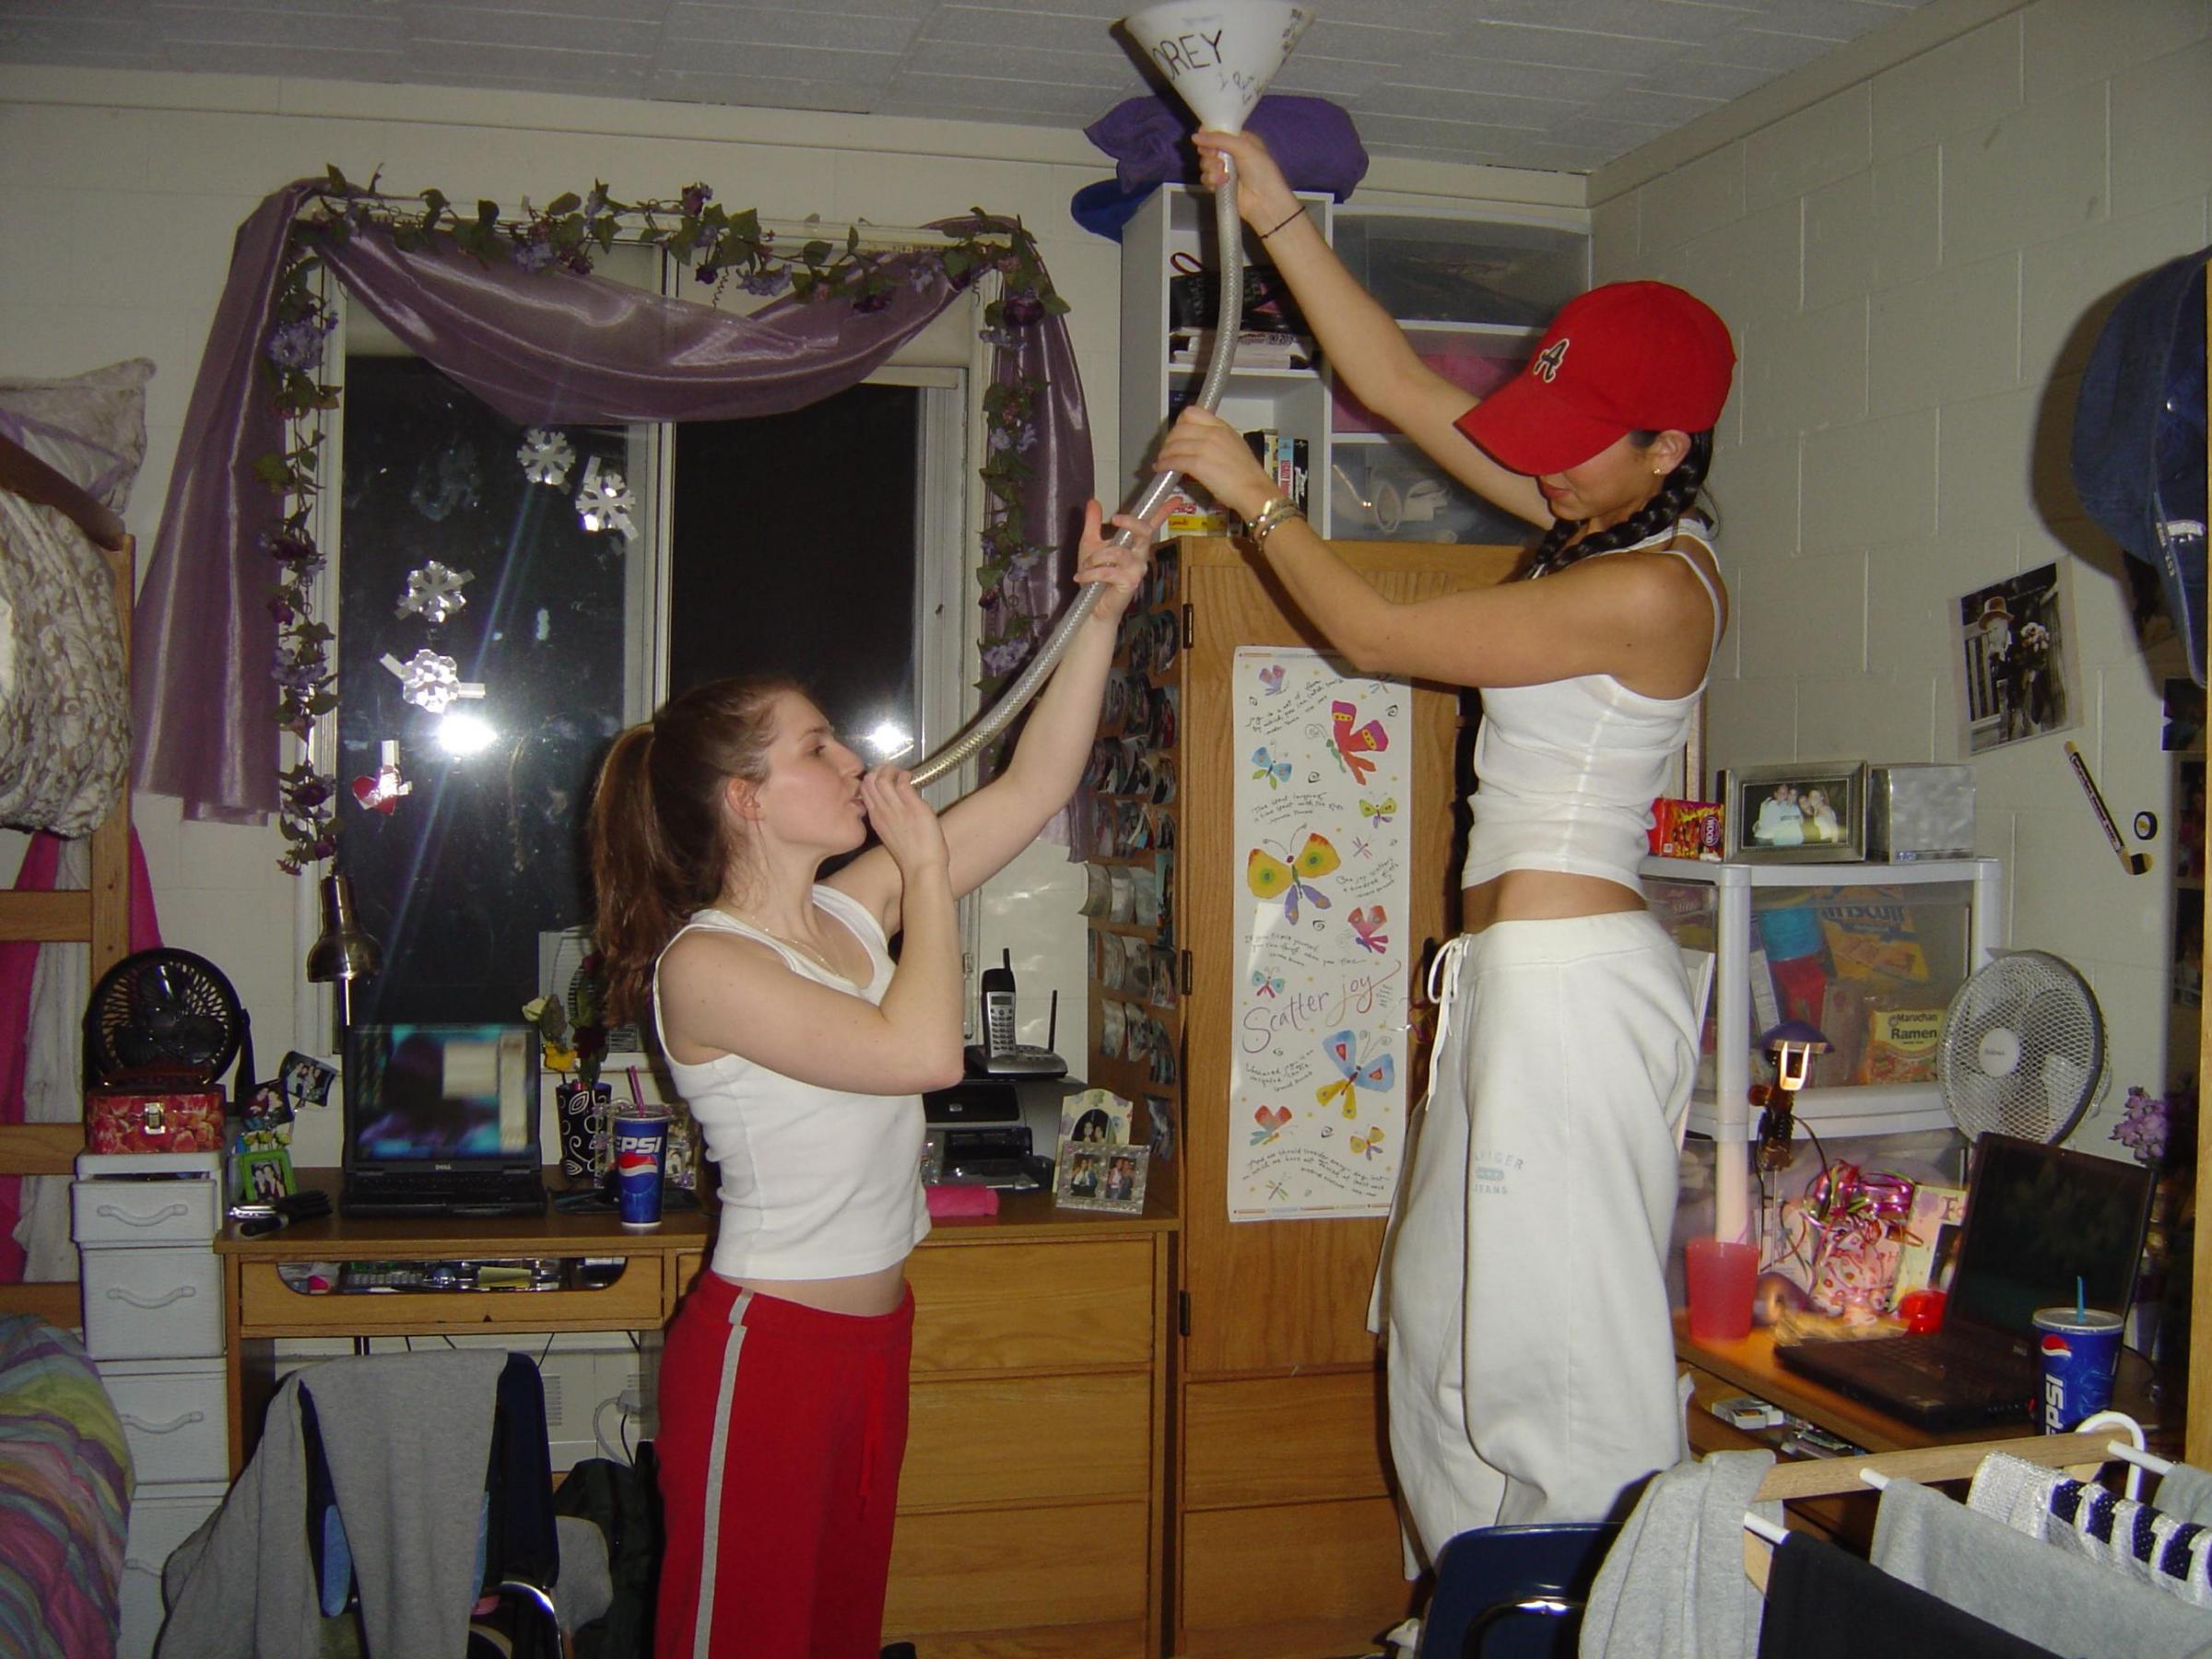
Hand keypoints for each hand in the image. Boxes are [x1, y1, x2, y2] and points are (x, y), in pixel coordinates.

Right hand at [859, 765, 946, 877]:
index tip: (882, 777)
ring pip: (881, 780)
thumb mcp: (891, 835)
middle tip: (891, 771)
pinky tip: (910, 778)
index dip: (871, 779)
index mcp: (876, 820)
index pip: (864, 791)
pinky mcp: (912, 807)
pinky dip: (905, 775)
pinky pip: (902, 782)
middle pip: (868, 782)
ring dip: (891, 771)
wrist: (922, 867)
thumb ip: (888, 819)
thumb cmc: (912, 856)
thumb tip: (894, 806)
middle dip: (879, 770)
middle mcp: (882, 813)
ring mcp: (896, 809)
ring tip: (900, 773)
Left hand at [1073, 498, 1154, 626]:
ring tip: (1084, 566)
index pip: (1151, 525)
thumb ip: (1093, 523)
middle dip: (1130, 522)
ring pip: (1120, 552)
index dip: (1164, 511)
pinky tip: (1081, 577)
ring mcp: (1137, 569)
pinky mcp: (1130, 582)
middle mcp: (1140, 555)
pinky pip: (1109, 571)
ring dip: (1096, 557)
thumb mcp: (1090, 544)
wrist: (1092, 606)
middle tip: (1114, 518)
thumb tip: (1093, 501)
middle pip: (1144, 531)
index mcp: (1133, 544)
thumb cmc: (1095, 577)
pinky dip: (1091, 573)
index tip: (1177, 498)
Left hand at [1154, 408, 1279, 523]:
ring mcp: (1204, 447)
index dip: (1179, 423)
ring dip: (1164, 453)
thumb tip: (1199, 444)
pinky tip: (1162, 469)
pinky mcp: (1198, 464)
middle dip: (1169, 440)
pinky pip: (1174, 460)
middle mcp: (1212, 433)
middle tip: (1167, 450)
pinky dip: (1164, 464)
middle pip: (1179, 428)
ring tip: (1162, 461)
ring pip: (1174, 445)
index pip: (1192, 413)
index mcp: (1222, 426)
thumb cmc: (1248, 475)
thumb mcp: (1234, 446)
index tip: (1177, 434)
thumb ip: (1216, 440)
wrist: (1254, 490)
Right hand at [1192, 129, 1296, 233]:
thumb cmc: (1260, 170)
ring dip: (1211, 167)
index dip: (1209, 135)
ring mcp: (1225, 170)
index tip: (1204, 138)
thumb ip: (1219, 139)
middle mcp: (1231, 154)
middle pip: (1208, 147)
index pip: (1219, 132)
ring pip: (1205, 163)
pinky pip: (1205, 178)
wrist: (1265, 201)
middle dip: (1209, 152)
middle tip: (1216, 156)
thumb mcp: (1244, 147)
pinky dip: (1211, 180)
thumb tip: (1194, 136)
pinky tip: (1222, 182)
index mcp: (1241, 140)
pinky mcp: (1219, 186)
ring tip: (1224, 172)